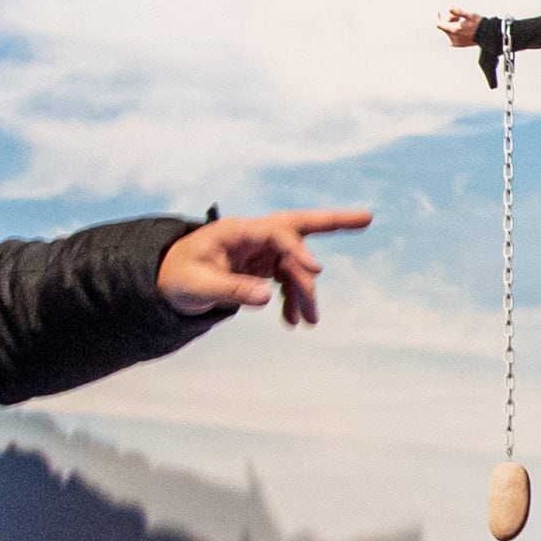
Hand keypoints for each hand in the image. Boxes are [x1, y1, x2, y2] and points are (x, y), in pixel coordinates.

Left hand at [158, 207, 372, 324]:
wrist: (171, 280)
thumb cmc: (179, 277)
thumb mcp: (199, 286)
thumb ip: (232, 289)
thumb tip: (267, 297)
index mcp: (237, 231)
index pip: (276, 234)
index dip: (297, 250)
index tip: (315, 270)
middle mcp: (255, 236)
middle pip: (300, 224)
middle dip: (335, 222)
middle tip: (369, 218)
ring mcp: (262, 251)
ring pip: (295, 266)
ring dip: (305, 291)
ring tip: (309, 322)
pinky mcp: (264, 266)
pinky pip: (287, 281)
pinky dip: (293, 299)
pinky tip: (292, 321)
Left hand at [436, 8, 482, 48]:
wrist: (487, 36)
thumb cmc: (479, 23)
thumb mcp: (470, 15)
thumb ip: (458, 11)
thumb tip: (449, 8)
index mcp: (454, 30)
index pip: (439, 24)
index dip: (438, 17)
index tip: (438, 12)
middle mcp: (453, 38)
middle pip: (445, 27)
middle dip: (449, 20)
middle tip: (458, 16)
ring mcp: (456, 42)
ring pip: (448, 31)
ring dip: (452, 25)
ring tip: (461, 20)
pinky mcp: (459, 45)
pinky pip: (452, 36)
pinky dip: (455, 31)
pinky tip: (462, 27)